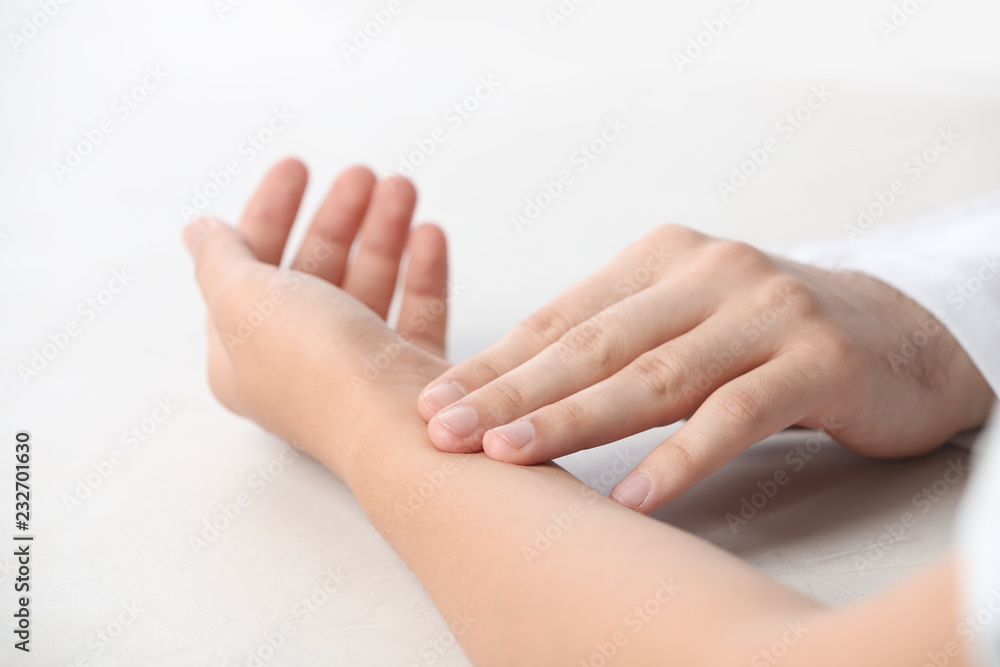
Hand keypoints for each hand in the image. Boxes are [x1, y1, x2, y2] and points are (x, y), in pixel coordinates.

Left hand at [184, 159, 449, 476]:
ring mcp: (358, 371)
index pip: (249, 270)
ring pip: (367, 286)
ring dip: (382, 232)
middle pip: (313, 272)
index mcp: (245, 355)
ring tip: (403, 189)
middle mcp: (300, 365)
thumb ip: (220, 260)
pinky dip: (421, 270)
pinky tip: (429, 234)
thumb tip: (200, 232)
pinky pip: (415, 311)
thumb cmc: (319, 369)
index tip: (298, 167)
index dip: (269, 212)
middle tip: (364, 174)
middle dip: (337, 217)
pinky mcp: (410, 375)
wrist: (400, 430)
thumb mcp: (247, 302)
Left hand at [417, 224, 993, 512]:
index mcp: (663, 257)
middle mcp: (710, 272)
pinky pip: (736, 415)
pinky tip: (632, 496)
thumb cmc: (769, 337)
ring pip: (654, 376)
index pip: (562, 317)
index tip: (436, 400)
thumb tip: (510, 388)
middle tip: (448, 429)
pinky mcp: (820, 360)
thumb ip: (614, 341)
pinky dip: (680, 458)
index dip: (496, 362)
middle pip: (594, 342)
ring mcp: (767, 312)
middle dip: (513, 391)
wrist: (899, 332)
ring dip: (574, 419)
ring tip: (510, 456)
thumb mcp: (685, 320)